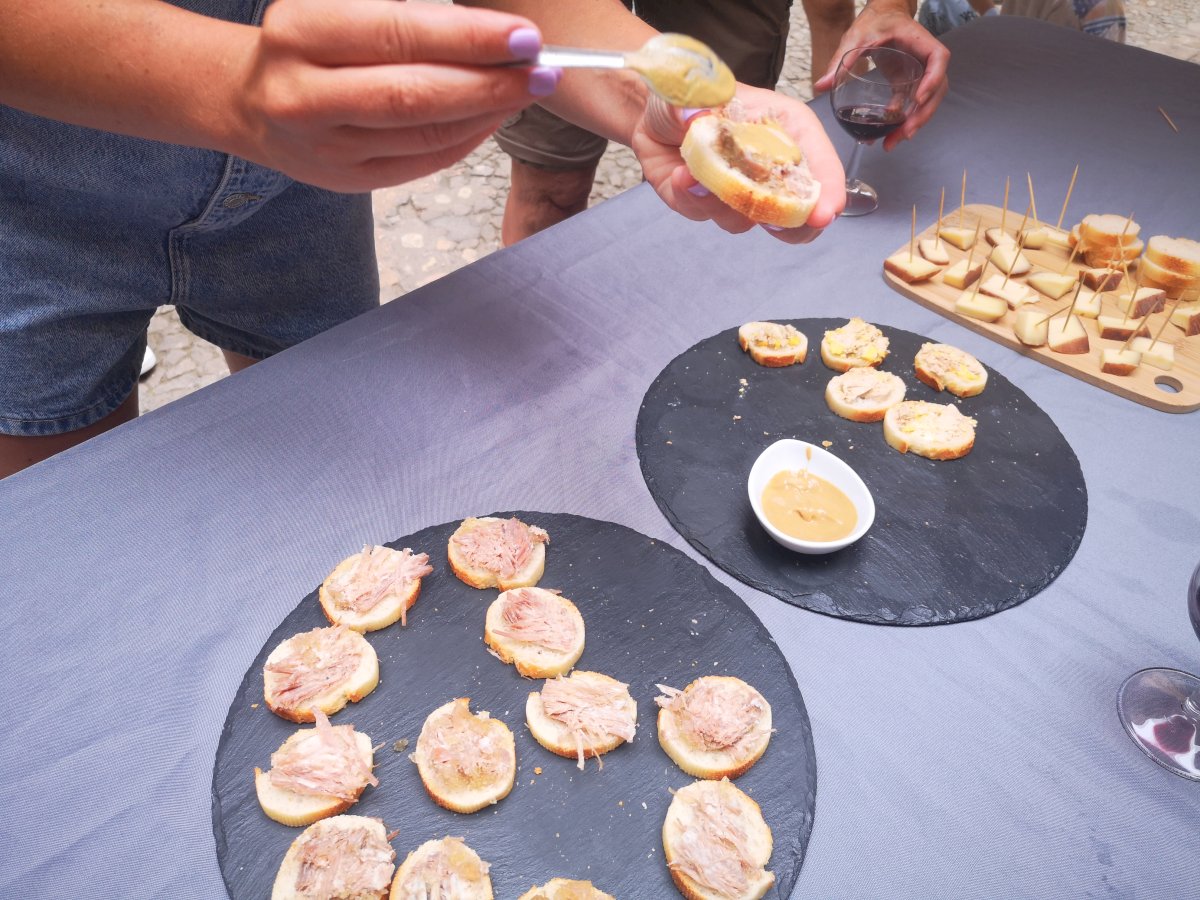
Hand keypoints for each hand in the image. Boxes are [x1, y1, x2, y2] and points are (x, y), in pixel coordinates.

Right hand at [234, 0, 559, 190]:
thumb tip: (489, 29)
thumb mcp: (338, 11)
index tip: (523, 35)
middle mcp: (304, 94)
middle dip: (491, 83)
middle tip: (542, 71)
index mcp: (300, 32)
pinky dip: (468, 138)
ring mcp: (326, 147)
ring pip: (425, 134)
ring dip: (487, 112)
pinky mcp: (349, 180)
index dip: (468, 38)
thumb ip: (405, 17)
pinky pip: (424, 161)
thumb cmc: (309, 46)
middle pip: (415, 94)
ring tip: (526, 89)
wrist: (250, 102)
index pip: (399, 34)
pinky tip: (494, 116)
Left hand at [631, 84, 845, 244]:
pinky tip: (679, 177)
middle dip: (790, 223)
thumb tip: (695, 117)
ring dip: (721, 203)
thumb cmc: (689, 96)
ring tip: (693, 174)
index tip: (824, 214)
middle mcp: (770, 166)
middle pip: (800, 210)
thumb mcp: (698, 87)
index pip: (819, 162)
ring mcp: (742, 192)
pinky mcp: (711, 207)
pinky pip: (707, 216)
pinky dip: (692, 200)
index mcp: (785, 129)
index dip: (827, 190)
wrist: (652, 117)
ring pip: (747, 219)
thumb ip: (699, 100)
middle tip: (772, 220)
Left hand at [812, 0, 948, 150]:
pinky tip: (887, 135)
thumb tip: (821, 86)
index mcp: (919, 41)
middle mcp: (924, 58)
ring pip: (926, 101)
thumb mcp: (856, 37)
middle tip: (904, 134)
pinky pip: (910, 104)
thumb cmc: (874, 21)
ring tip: (892, 142)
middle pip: (936, 88)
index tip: (917, 98)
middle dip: (922, 114)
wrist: (880, 16)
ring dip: (913, 123)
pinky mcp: (907, 82)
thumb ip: (841, 60)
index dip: (933, 79)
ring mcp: (918, 72)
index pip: (938, 58)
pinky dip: (901, 120)